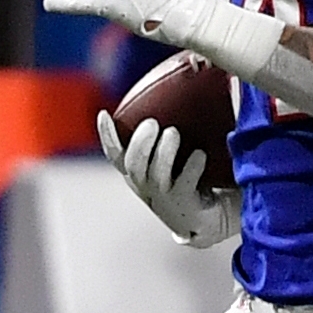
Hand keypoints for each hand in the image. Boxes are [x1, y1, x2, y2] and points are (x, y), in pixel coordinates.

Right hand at [99, 112, 233, 247]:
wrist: (208, 220)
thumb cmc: (190, 183)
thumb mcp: (173, 161)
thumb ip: (169, 137)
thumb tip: (183, 92)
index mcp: (138, 174)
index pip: (116, 155)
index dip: (107, 136)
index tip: (104, 114)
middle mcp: (146, 187)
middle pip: (134, 165)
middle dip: (140, 143)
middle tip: (151, 122)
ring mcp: (165, 198)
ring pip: (157, 175)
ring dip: (163, 152)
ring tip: (173, 132)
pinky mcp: (186, 205)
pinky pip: (186, 184)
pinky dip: (192, 167)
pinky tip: (200, 154)